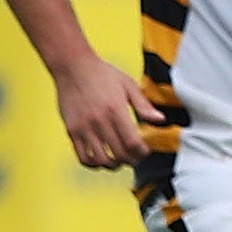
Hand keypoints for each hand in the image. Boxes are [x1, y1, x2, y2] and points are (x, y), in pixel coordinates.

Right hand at [53, 52, 162, 168]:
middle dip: (131, 161)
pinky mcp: (71, 130)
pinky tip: (100, 159)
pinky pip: (82, 156)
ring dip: (113, 165)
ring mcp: (83, 127)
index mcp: (116, 110)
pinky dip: (93, 164)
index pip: (132, 143)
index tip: (145, 151)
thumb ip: (144, 105)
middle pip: (119, 154)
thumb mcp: (128, 85)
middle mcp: (99, 121)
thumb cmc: (101, 74)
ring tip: (119, 160)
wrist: (72, 66)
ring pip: (101, 160)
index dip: (142, 153)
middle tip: (135, 158)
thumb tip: (160, 120)